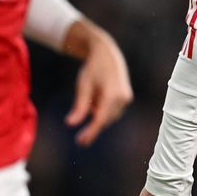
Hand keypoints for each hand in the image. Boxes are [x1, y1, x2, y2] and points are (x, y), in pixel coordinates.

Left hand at [63, 20, 132, 145]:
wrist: (107, 53)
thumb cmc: (93, 68)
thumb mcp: (83, 86)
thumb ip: (79, 107)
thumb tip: (70, 124)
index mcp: (112, 95)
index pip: (100, 120)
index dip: (91, 133)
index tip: (81, 142)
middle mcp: (123, 98)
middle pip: (105, 120)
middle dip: (93, 126)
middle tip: (80, 139)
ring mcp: (126, 98)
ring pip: (109, 116)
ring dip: (98, 115)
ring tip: (91, 98)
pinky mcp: (126, 97)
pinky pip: (112, 111)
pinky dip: (102, 109)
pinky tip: (97, 97)